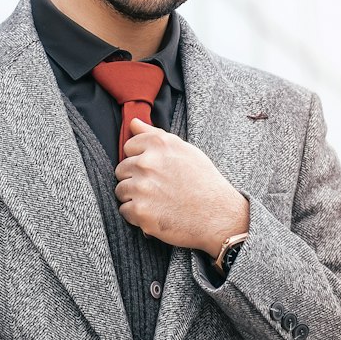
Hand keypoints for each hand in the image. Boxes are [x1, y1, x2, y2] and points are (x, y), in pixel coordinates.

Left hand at [114, 117, 249, 253]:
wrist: (219, 216)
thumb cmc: (204, 182)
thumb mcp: (185, 150)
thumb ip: (155, 135)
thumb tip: (133, 122)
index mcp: (158, 145)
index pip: (128, 147)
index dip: (139, 160)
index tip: (154, 170)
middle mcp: (147, 163)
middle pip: (121, 170)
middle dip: (135, 179)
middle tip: (157, 188)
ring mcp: (142, 188)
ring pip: (121, 190)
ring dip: (134, 197)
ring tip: (157, 201)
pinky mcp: (140, 212)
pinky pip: (125, 210)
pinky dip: (137, 215)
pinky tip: (155, 213)